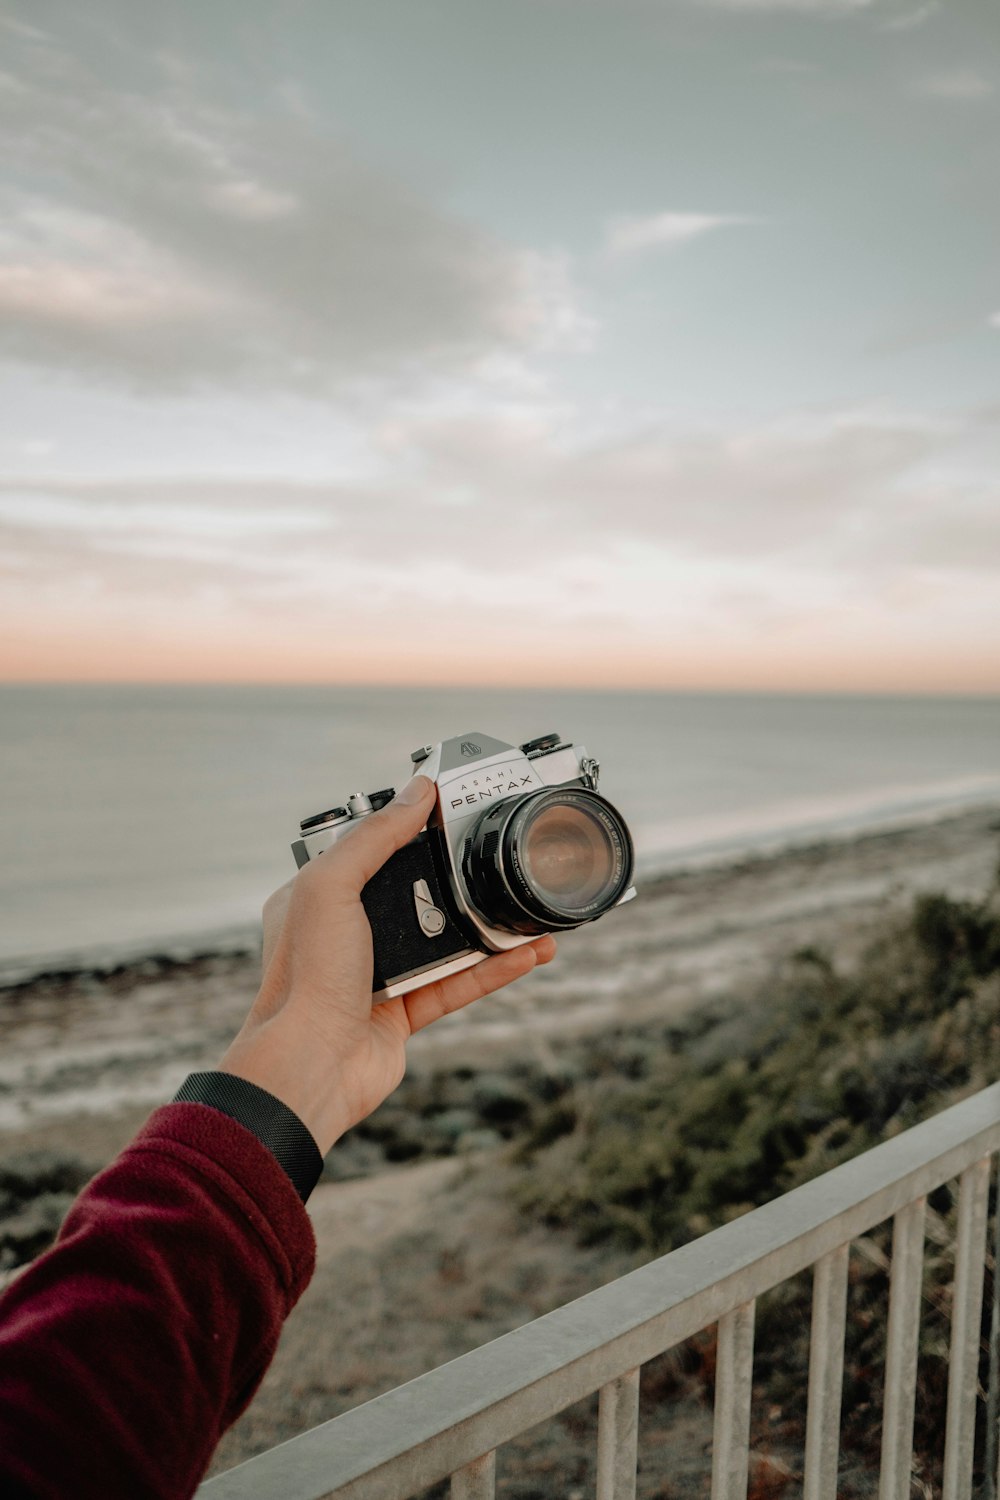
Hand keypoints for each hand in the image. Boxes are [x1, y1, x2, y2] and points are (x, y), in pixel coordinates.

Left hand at [218, 775, 556, 1153]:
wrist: (310, 1067)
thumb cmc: (306, 978)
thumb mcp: (332, 886)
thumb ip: (376, 837)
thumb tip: (417, 791)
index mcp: (314, 899)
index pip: (367, 849)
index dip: (408, 828)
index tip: (452, 811)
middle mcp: (343, 935)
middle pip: (412, 894)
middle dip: (456, 880)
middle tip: (497, 858)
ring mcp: (375, 975)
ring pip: (443, 941)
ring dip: (487, 928)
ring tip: (528, 909)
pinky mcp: (402, 1013)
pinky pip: (457, 984)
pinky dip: (494, 969)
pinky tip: (528, 953)